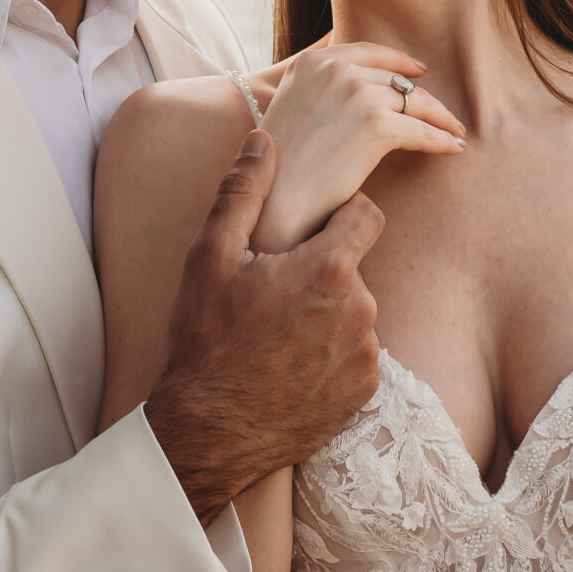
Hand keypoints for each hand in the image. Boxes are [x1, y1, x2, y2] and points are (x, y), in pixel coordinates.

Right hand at [144, 131, 383, 523]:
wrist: (209, 431)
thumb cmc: (206, 341)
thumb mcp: (210, 258)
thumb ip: (243, 192)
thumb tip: (263, 140)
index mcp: (330, 268)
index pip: (367, 215)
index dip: (340, 216)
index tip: (309, 231)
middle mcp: (361, 309)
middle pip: (354, 268)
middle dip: (321, 272)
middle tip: (273, 294)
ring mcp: (366, 355)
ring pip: (354, 313)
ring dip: (327, 315)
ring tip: (278, 335)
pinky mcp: (364, 392)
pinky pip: (356, 356)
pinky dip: (331, 355)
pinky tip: (290, 366)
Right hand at [252, 43, 465, 251]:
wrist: (275, 201)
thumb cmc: (279, 168)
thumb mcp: (291, 108)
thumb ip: (319, 89)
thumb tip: (357, 88)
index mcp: (313, 63)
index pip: (368, 52)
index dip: (398, 61)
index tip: (418, 71)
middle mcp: (336, 70)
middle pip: (396, 79)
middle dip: (422, 96)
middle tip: (442, 112)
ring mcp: (358, 95)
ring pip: (416, 102)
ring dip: (441, 118)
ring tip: (455, 132)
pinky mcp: (377, 126)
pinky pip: (423, 131)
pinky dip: (442, 140)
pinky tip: (453, 148)